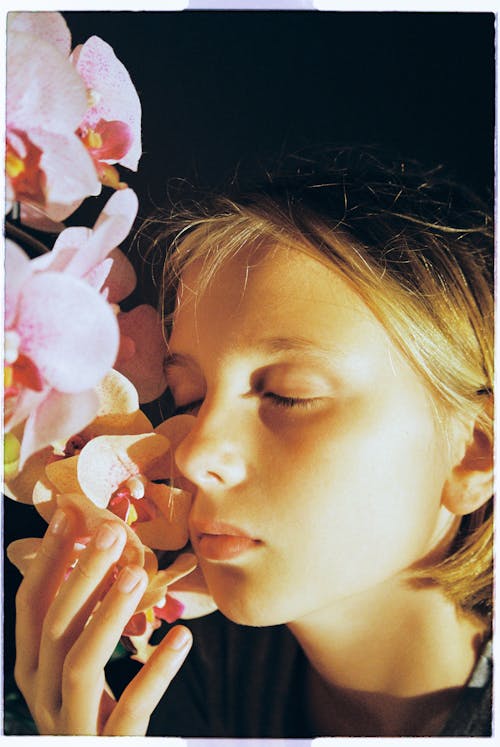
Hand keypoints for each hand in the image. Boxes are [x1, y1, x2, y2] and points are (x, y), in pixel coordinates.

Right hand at [14, 508, 192, 734]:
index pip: (30, 605)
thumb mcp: (75, 665)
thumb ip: (79, 619)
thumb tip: (96, 551)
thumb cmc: (91, 711)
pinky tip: (181, 637)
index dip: (48, 558)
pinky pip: (130, 708)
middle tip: (111, 531)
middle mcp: (40, 694)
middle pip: (55, 627)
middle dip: (82, 574)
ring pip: (81, 663)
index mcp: (31, 668)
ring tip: (138, 574)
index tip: (69, 514)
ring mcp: (69, 725)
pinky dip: (155, 671)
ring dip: (108, 614)